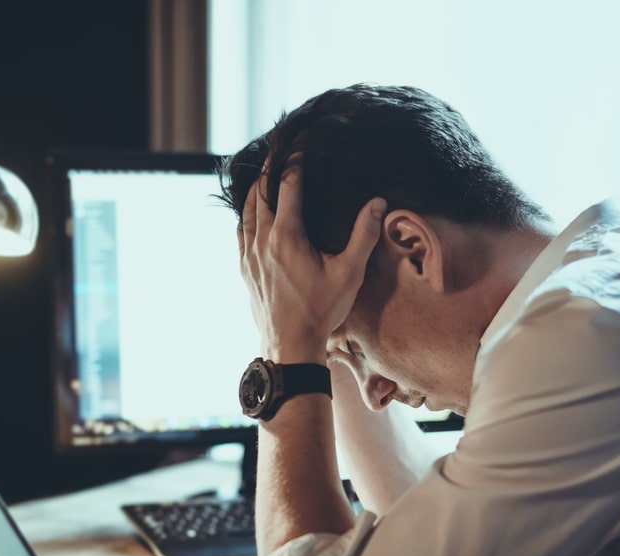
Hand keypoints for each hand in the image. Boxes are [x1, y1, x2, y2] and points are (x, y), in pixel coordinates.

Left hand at [238, 158, 384, 362]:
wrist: (291, 347)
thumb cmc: (322, 311)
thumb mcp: (349, 272)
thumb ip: (364, 235)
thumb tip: (377, 202)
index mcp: (287, 235)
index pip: (287, 184)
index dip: (293, 161)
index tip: (299, 145)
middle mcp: (262, 239)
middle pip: (260, 191)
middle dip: (270, 168)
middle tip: (278, 150)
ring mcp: (249, 255)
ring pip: (247, 210)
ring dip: (256, 190)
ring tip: (265, 176)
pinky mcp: (244, 269)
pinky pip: (241, 231)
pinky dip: (247, 215)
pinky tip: (254, 214)